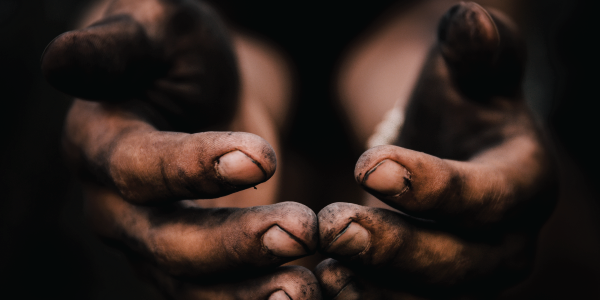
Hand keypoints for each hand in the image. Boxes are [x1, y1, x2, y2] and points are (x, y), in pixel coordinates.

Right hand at [42, 0, 319, 298]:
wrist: (201, 87)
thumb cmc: (179, 51)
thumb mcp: (157, 28)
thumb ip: (116, 46)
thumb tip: (60, 61)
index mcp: (99, 144)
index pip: (138, 165)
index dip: (193, 165)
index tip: (263, 156)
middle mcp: (117, 205)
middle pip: (166, 240)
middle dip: (234, 242)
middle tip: (302, 232)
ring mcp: (152, 240)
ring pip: (192, 283)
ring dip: (249, 293)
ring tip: (306, 289)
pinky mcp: (191, 260)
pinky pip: (219, 292)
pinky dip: (257, 299)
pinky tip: (307, 292)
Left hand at [315, 2, 556, 298]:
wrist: (440, 145)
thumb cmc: (456, 99)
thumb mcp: (469, 67)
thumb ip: (476, 46)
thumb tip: (472, 18)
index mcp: (524, 183)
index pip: (489, 195)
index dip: (432, 186)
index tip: (366, 165)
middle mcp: (504, 242)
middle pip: (458, 263)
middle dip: (394, 249)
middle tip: (332, 227)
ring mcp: (466, 274)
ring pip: (424, 298)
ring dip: (371, 290)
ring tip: (319, 272)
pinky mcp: (427, 290)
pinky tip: (315, 290)